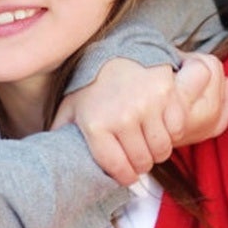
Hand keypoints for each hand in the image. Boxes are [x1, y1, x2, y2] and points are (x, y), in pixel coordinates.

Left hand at [53, 52, 227, 186]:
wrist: (116, 50)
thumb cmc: (93, 86)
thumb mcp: (71, 109)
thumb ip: (62, 134)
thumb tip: (50, 158)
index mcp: (97, 124)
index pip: (119, 168)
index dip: (126, 177)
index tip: (129, 176)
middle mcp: (123, 116)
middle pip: (143, 161)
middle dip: (142, 164)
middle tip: (139, 156)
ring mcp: (148, 104)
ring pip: (163, 149)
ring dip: (158, 151)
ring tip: (150, 142)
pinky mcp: (167, 94)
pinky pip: (178, 129)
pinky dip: (173, 131)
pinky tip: (161, 125)